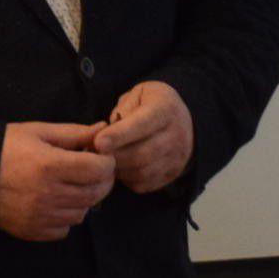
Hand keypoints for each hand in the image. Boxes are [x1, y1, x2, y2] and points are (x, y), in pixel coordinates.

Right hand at [0, 122, 112, 240]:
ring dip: (84, 199)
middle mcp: (47, 194)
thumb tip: (102, 129)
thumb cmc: (3, 147)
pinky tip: (56, 202)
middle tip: (93, 170)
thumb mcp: (37, 132)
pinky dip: (66, 217)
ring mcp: (39, 216)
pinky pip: (63, 230)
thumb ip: (73, 133)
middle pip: (95, 193)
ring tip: (72, 185)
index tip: (100, 156)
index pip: (99, 170)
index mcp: (50, 165)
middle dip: (101, 180)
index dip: (106, 162)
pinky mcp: (30, 230)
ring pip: (82, 213)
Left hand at [95, 80, 194, 194]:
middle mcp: (177, 135)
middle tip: (96, 152)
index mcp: (166, 109)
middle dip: (114, 155)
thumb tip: (109, 132)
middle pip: (141, 153)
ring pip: (141, 172)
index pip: (142, 124)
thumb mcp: (138, 94)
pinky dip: (127, 178)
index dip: (119, 135)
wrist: (183, 121)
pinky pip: (144, 183)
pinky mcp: (172, 174)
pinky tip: (121, 166)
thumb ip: (123, 108)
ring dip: (118, 168)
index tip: (98, 142)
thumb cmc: (152, 104)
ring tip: (107, 158)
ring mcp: (177, 157)